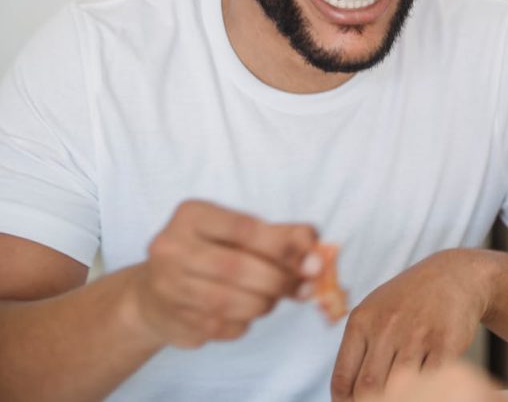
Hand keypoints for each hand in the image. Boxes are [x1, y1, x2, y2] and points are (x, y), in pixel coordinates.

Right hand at [125, 199, 319, 347]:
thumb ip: (283, 236)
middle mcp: (170, 248)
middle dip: (278, 281)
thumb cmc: (212, 253)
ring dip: (264, 304)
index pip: (244, 228)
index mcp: (190, 215)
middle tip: (302, 287)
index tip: (312, 263)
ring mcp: (165, 286)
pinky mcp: (170, 319)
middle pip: (236, 268)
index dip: (283, 247)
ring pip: (228, 302)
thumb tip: (317, 256)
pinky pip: (220, 327)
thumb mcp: (243, 233)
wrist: (155, 291)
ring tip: (273, 298)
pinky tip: (246, 313)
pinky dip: (244, 323)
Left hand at [331, 248, 494, 400]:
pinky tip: (425, 387)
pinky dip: (426, 389)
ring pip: (399, 388)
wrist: (454, 275)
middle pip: (368, 388)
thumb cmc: (410, 300)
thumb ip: (360, 348)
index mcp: (362, 321)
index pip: (343, 380)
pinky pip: (430, 380)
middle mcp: (386, 327)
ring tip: (405, 392)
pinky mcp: (445, 343)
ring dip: (401, 396)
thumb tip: (346, 395)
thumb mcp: (375, 312)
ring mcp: (416, 335)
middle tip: (384, 400)